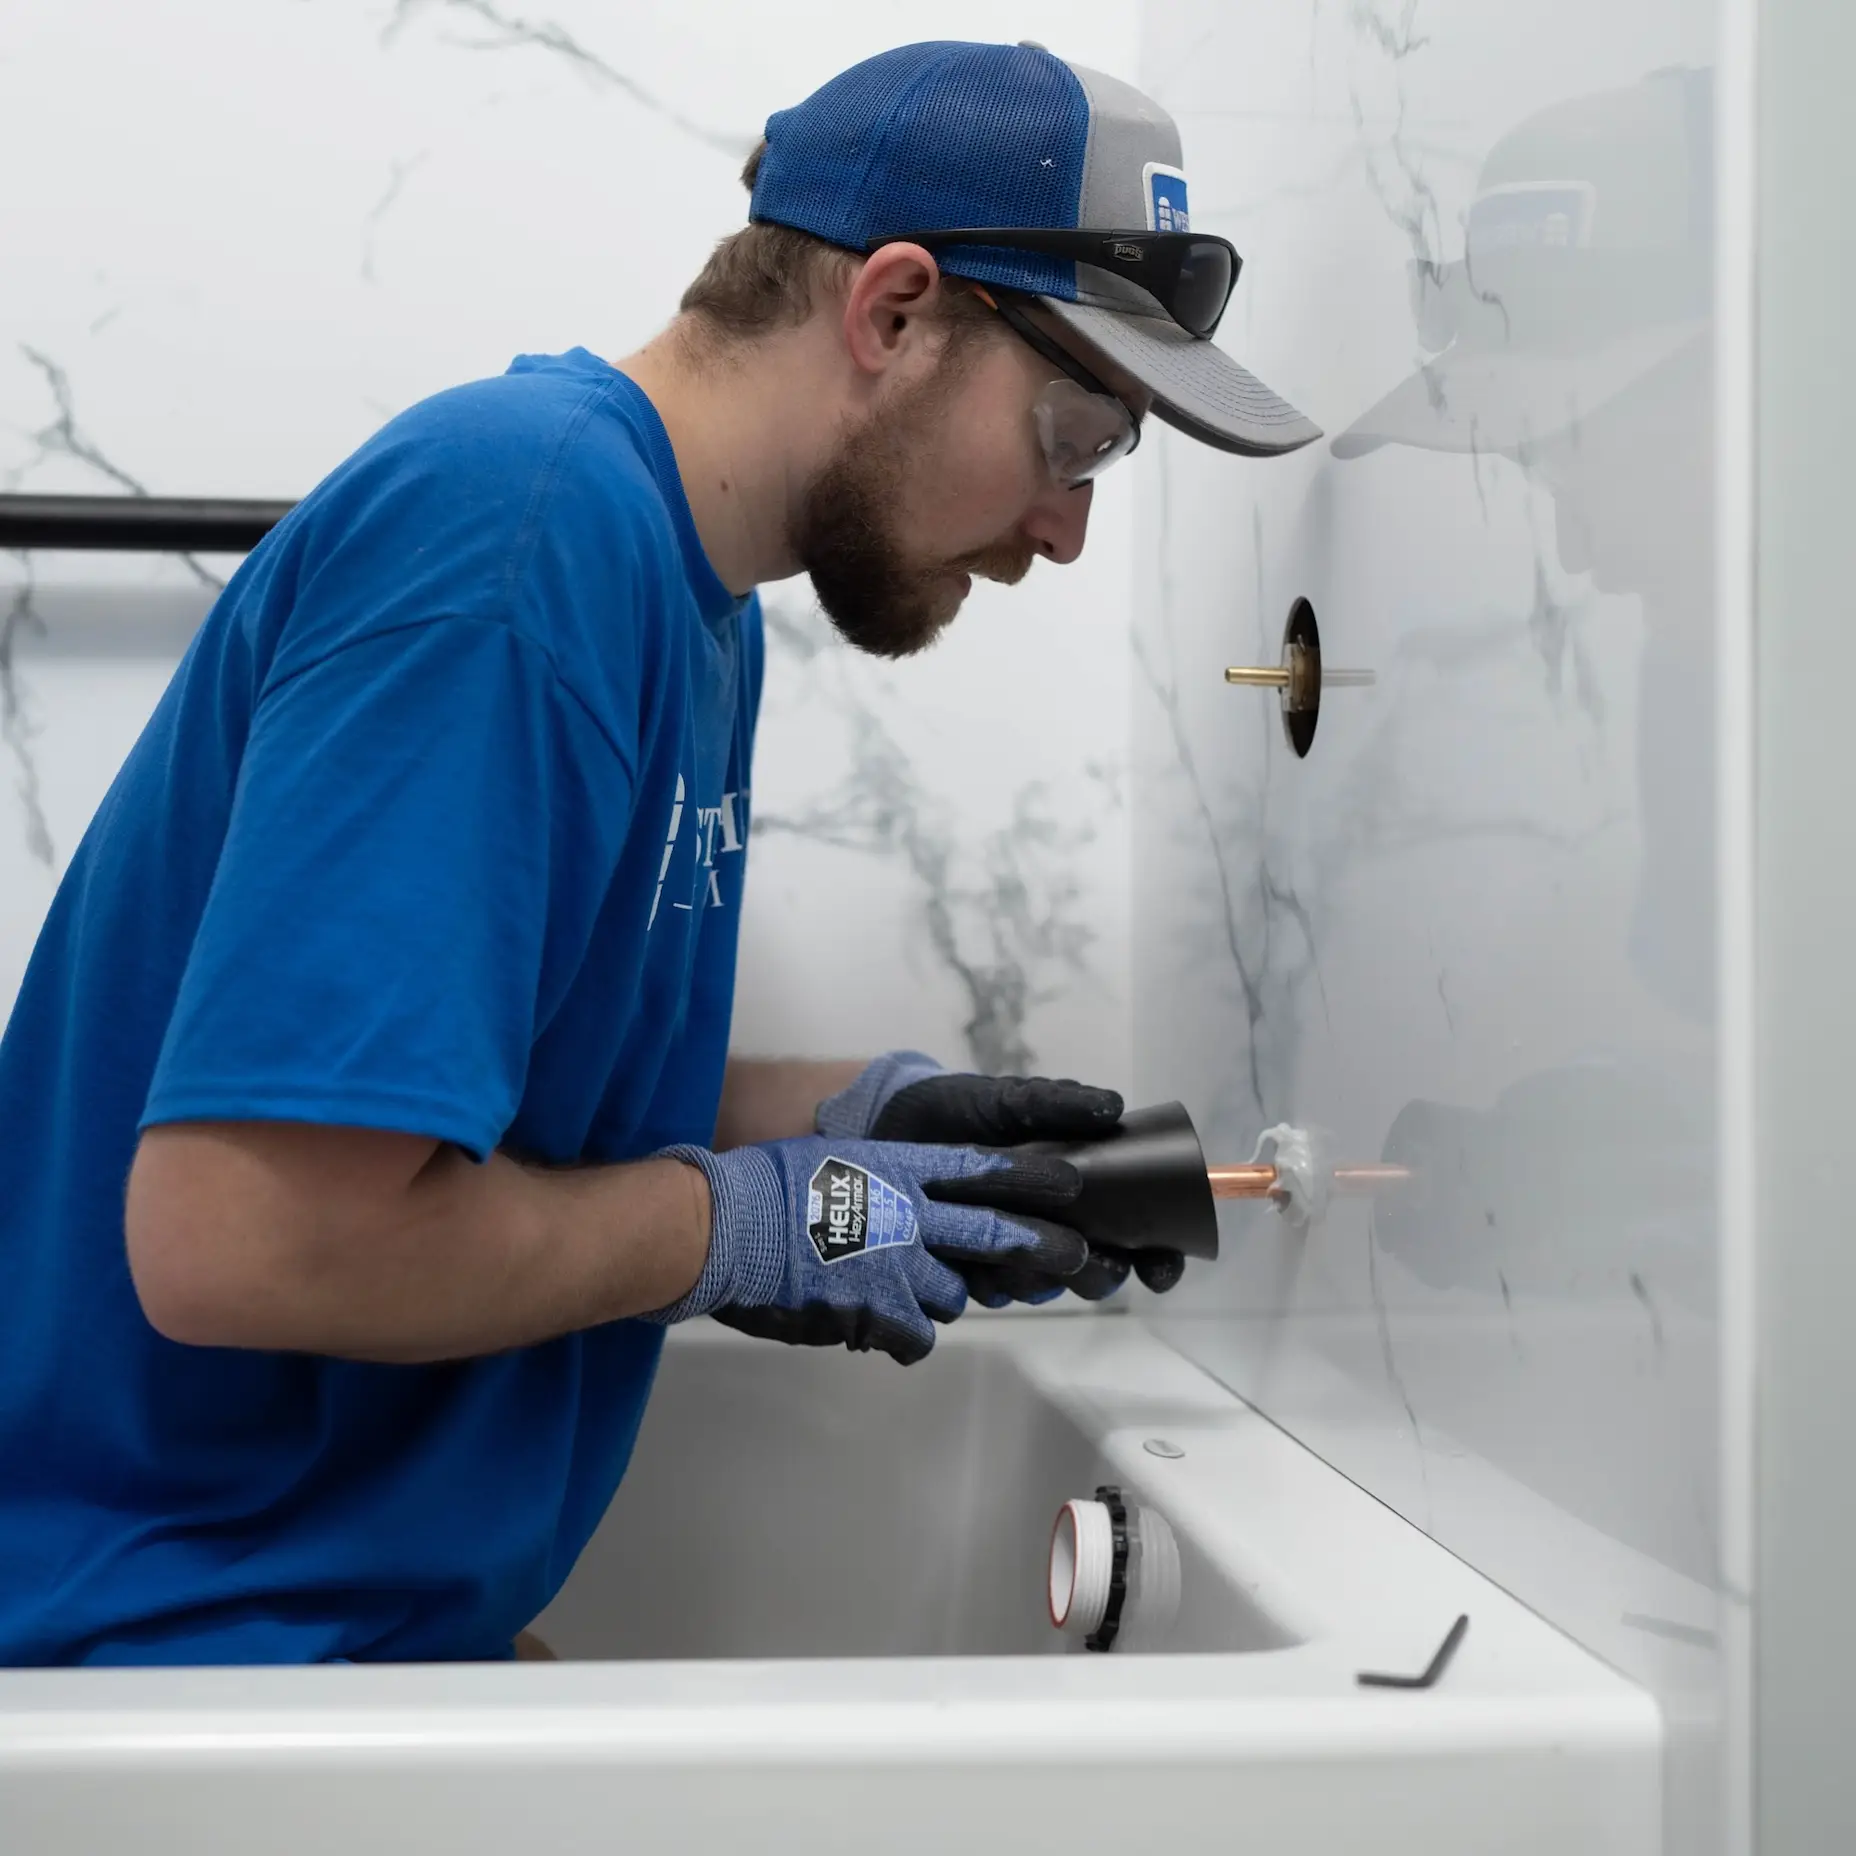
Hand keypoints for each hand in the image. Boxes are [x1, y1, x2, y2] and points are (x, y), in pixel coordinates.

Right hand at [646, 1136, 1087, 1365]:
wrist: (722, 1229)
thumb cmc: (763, 1189)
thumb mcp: (832, 1161)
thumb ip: (879, 1181)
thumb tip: (901, 1199)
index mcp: (896, 1168)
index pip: (979, 1170)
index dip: (1029, 1178)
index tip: (1067, 1183)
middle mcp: (906, 1214)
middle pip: (993, 1234)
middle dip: (1040, 1246)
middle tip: (1073, 1254)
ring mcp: (895, 1266)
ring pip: (950, 1292)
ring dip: (935, 1294)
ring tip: (899, 1289)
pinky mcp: (876, 1313)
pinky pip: (915, 1336)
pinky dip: (901, 1335)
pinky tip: (877, 1326)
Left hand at [817, 1055, 1184, 1303]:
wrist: (890, 1123)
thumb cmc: (963, 1109)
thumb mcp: (1012, 1099)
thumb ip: (1059, 1104)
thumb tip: (1113, 1107)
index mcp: (1077, 1189)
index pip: (1136, 1235)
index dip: (1158, 1256)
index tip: (1161, 1265)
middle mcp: (1050, 1226)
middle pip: (1097, 1272)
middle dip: (1100, 1273)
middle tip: (1089, 1256)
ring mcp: (1009, 1251)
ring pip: (1043, 1286)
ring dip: (1038, 1275)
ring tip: (1017, 1245)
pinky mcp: (966, 1267)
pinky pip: (989, 1293)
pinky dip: (988, 1279)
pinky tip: (974, 1256)